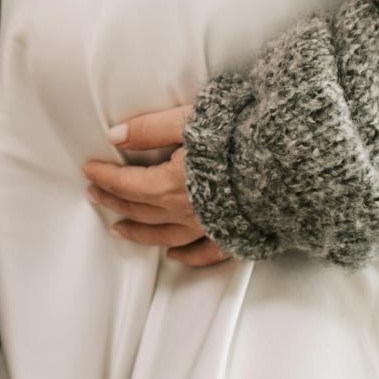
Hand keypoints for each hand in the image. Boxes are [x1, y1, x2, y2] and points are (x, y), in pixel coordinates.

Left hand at [81, 103, 231, 267]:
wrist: (290, 165)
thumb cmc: (240, 137)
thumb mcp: (190, 120)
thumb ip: (149, 128)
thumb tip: (114, 135)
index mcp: (171, 184)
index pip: (127, 183)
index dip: (104, 176)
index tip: (88, 170)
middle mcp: (185, 211)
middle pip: (140, 209)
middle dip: (114, 201)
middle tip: (94, 195)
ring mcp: (209, 227)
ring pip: (164, 236)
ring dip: (139, 233)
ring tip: (119, 230)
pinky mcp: (234, 236)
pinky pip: (204, 254)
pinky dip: (186, 258)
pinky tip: (173, 257)